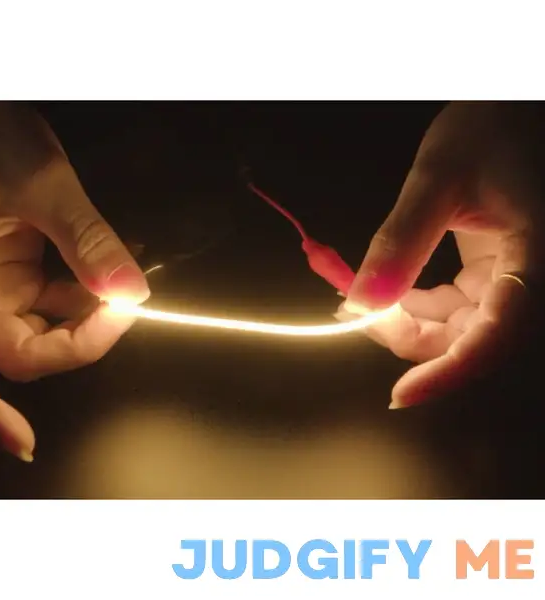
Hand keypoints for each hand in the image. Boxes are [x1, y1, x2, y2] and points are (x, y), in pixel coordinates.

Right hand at [0, 102, 148, 459]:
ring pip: (42, 330)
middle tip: (125, 308)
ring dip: (89, 315)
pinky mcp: (10, 273)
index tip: (25, 444)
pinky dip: (86, 291)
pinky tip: (114, 265)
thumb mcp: (39, 181)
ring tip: (122, 279)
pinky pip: (53, 302)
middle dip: (79, 339)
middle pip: (20, 352)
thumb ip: (86, 239)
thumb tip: (132, 291)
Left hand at [336, 102, 544, 407]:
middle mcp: (531, 279)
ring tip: (357, 296)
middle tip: (353, 311)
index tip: (399, 395)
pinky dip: (415, 306)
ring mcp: (515, 280)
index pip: (497, 336)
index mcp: (535, 258)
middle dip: (408, 337)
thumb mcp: (437, 179)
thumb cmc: (489, 128)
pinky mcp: (496, 274)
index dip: (449, 372)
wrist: (512, 109)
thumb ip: (400, 242)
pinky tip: (385, 289)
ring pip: (460, 329)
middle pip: (472, 340)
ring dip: (406, 322)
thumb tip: (360, 302)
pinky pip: (455, 309)